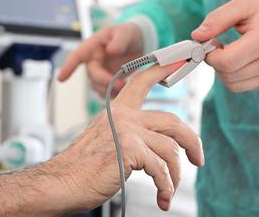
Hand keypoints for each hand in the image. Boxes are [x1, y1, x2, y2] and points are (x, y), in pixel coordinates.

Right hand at [43, 63, 203, 213]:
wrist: (61, 183)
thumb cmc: (83, 167)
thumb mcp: (107, 141)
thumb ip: (130, 134)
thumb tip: (157, 145)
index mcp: (117, 110)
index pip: (143, 81)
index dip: (164, 69)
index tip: (181, 61)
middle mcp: (124, 116)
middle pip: (173, 122)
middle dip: (192, 142)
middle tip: (197, 158)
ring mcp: (127, 131)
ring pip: (171, 149)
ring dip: (176, 175)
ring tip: (170, 190)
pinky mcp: (129, 150)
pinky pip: (161, 169)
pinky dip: (166, 186)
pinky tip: (163, 197)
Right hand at [58, 23, 144, 96]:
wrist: (138, 45)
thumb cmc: (128, 35)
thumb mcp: (126, 33)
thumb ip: (120, 41)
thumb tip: (111, 50)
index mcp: (93, 46)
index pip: (77, 56)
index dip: (69, 67)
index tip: (61, 79)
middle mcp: (93, 61)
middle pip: (93, 76)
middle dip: (106, 81)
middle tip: (122, 83)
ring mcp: (99, 73)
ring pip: (99, 87)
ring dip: (111, 89)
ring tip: (127, 84)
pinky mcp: (107, 83)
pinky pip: (107, 93)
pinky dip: (116, 93)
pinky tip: (126, 87)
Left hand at [191, 0, 258, 91]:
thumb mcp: (242, 5)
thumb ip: (217, 19)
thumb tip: (196, 36)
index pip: (226, 62)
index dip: (210, 56)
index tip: (210, 44)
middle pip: (227, 75)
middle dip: (216, 62)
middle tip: (219, 46)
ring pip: (233, 85)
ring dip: (224, 70)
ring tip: (232, 52)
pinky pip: (242, 86)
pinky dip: (236, 75)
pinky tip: (243, 60)